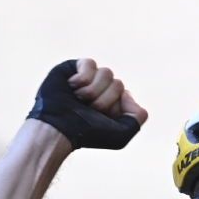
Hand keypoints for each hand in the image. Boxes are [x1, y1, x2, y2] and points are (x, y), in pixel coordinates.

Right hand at [27, 59, 148, 149]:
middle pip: (118, 84)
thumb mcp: (122, 135)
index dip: (117, 107)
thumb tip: (128, 94)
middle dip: (105, 100)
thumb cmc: (88, 134)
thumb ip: (138, 117)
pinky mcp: (73, 67)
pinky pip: (90, 64)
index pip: (127, 95)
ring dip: (93, 91)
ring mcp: (88, 78)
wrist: (59, 128)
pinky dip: (83, 78)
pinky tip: (72, 88)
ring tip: (79, 101)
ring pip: (107, 73)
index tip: (103, 118)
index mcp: (112, 104)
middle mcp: (101, 90)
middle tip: (89, 110)